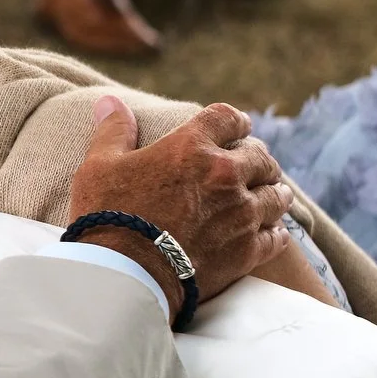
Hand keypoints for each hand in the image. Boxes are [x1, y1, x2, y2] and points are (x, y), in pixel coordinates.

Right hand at [68, 97, 292, 313]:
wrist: (125, 276)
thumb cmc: (107, 217)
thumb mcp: (98, 166)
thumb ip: (112, 131)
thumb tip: (111, 101)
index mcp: (191, 147)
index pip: (228, 118)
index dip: (234, 122)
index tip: (236, 128)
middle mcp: (225, 175)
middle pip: (260, 156)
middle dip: (257, 159)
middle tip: (253, 166)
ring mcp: (242, 214)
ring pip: (277, 195)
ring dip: (274, 192)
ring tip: (270, 195)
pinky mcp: (248, 250)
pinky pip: (277, 236)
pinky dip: (275, 231)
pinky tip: (271, 231)